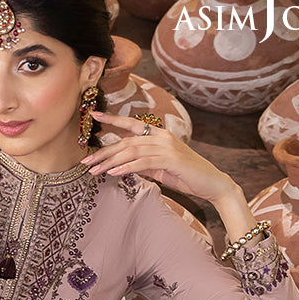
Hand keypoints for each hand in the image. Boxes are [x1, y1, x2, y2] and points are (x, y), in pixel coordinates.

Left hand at [83, 111, 239, 206]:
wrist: (212, 184)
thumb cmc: (187, 177)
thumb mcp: (160, 169)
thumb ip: (144, 164)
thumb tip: (124, 167)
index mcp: (159, 135)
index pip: (132, 125)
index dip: (113, 119)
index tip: (95, 115)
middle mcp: (162, 137)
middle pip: (126, 141)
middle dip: (104, 152)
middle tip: (86, 162)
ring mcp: (167, 147)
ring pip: (132, 151)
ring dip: (111, 162)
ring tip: (95, 171)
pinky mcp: (171, 160)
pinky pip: (144, 162)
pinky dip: (128, 167)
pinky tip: (114, 173)